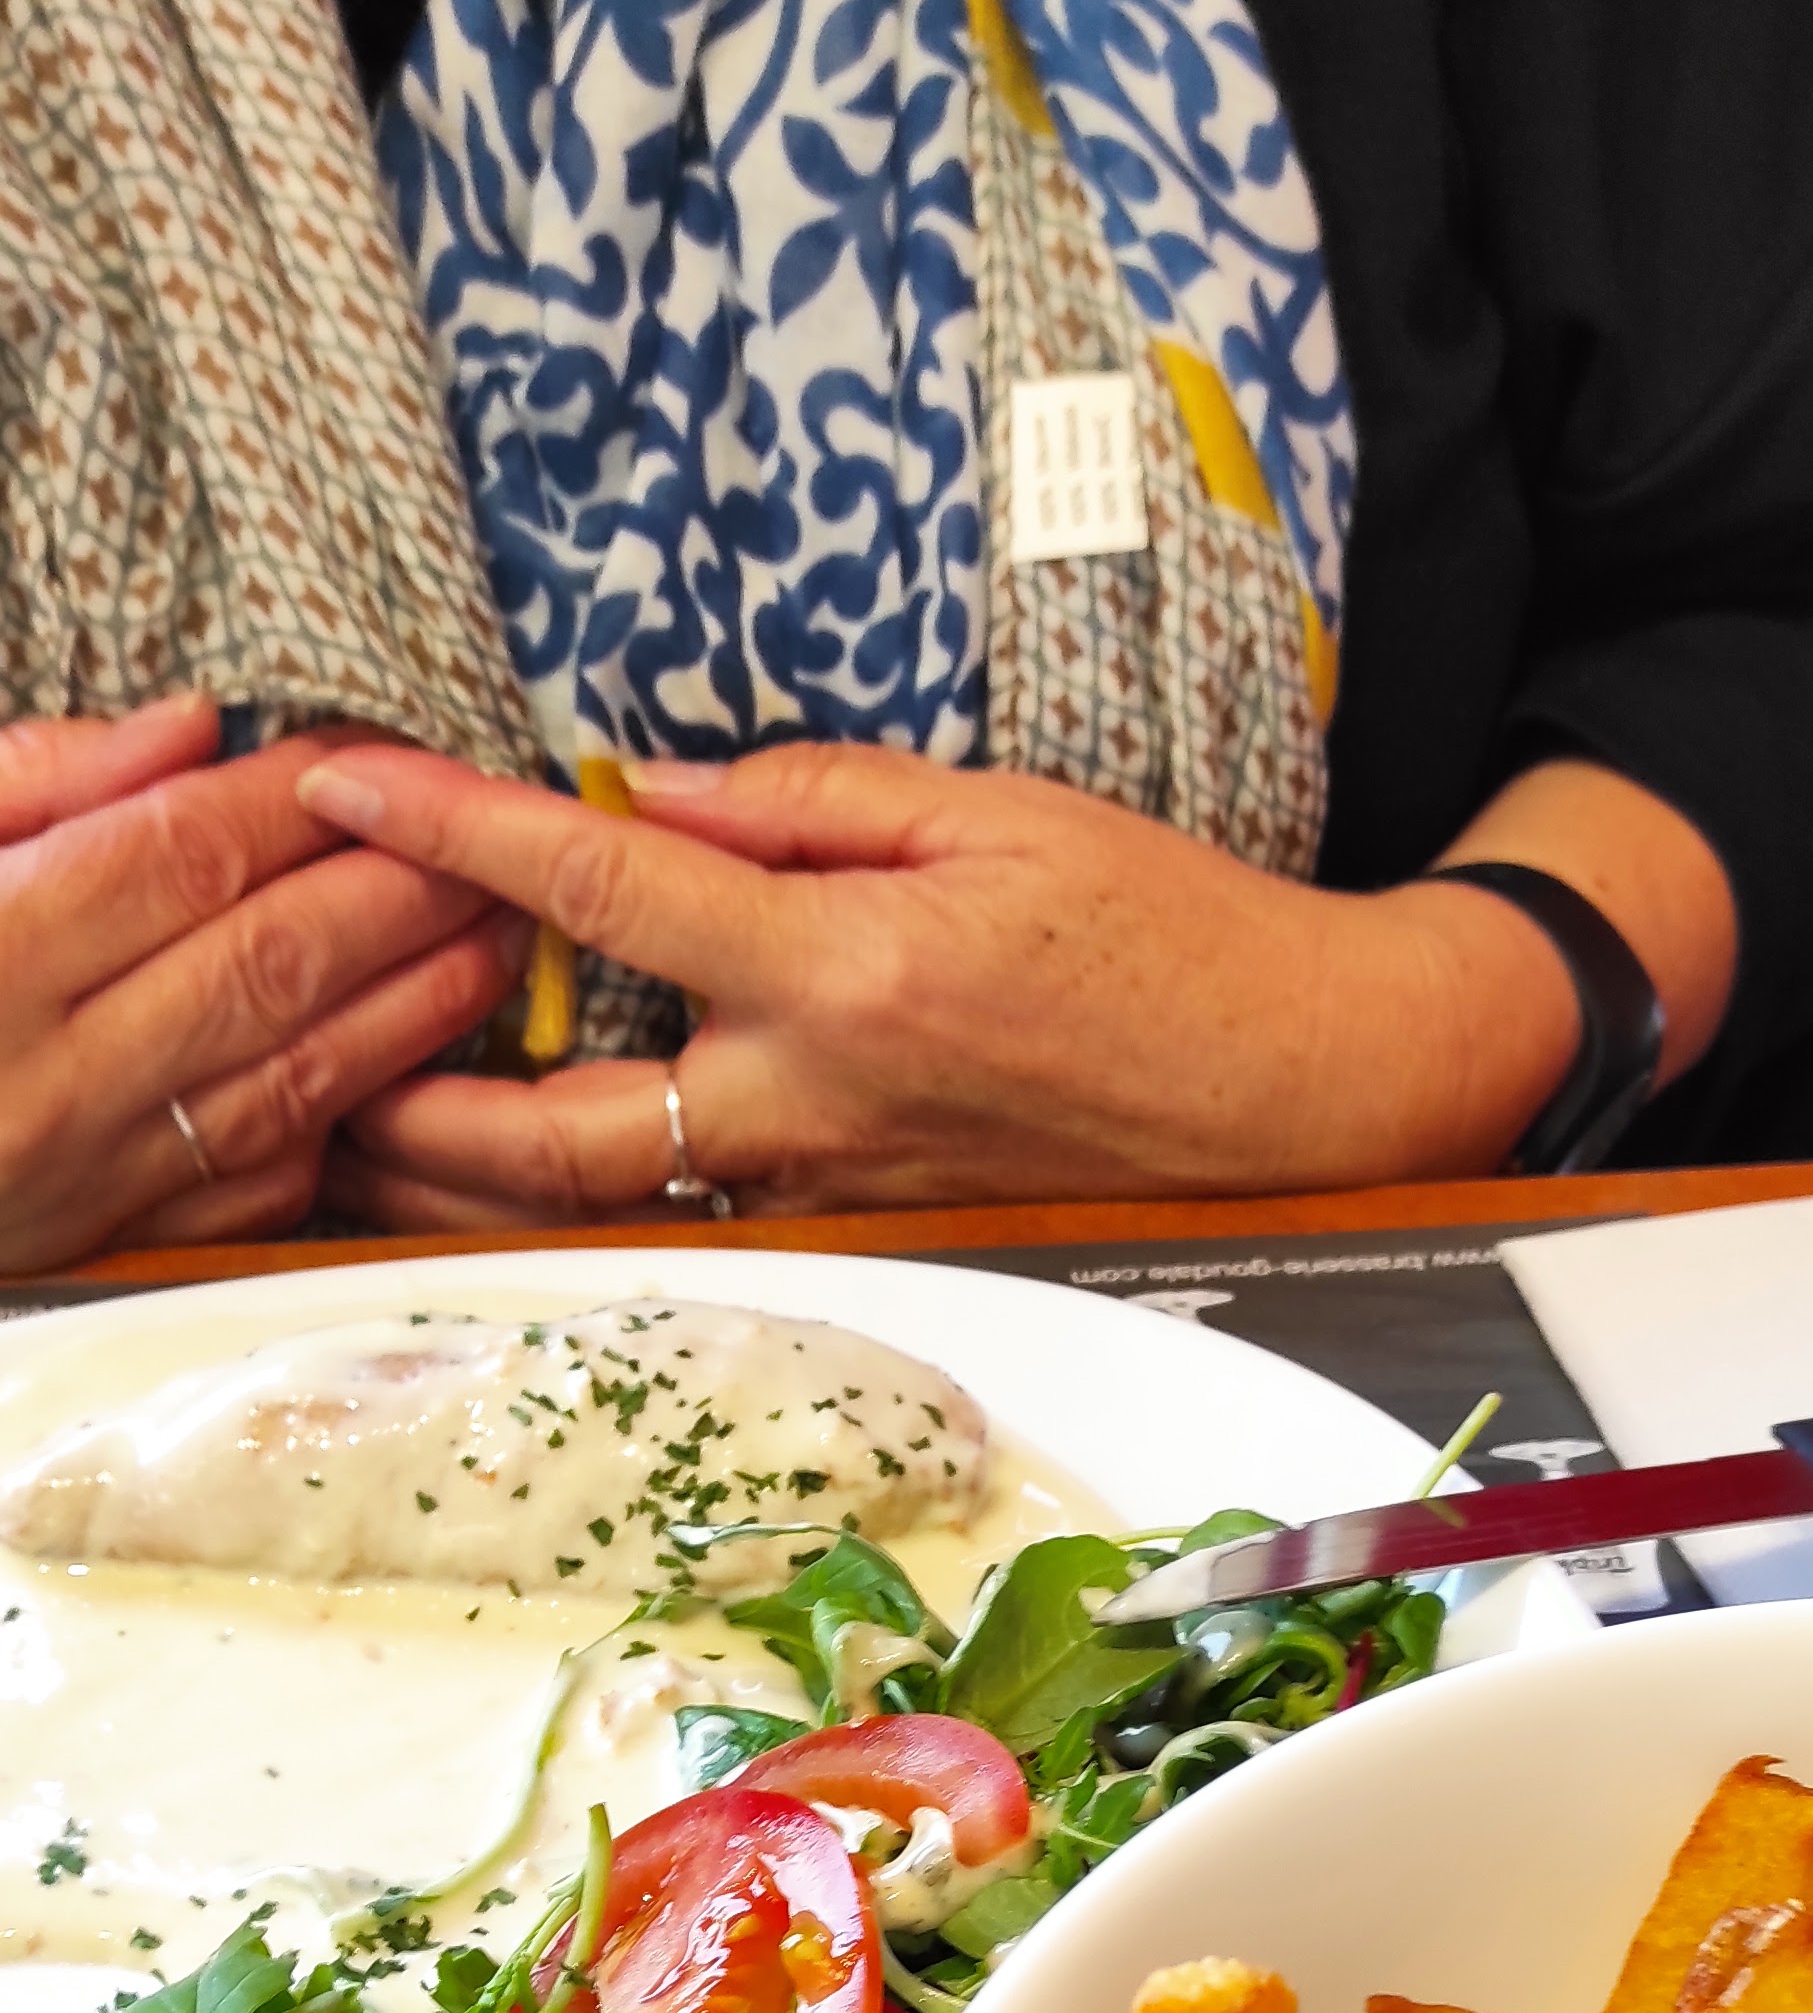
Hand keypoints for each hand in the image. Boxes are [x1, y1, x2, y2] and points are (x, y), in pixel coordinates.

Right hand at [0, 697, 531, 1272]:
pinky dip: (347, 1121)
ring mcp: (86, 1178)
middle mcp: (44, 1076)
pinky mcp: (111, 1251)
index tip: (378, 749)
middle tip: (497, 835)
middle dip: (401, 892)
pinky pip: (259, 1186)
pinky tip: (420, 1065)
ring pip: (292, 1079)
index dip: (292, 795)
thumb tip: (189, 729)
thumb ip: (28, 780)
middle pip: (266, 962)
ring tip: (504, 935)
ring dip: (417, 1004)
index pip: (176, 852)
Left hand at [305, 734, 1735, 1225]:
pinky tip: (532, 1127)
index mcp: (846, 968)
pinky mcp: (861, 1229)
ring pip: (601, 1200)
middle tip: (309, 1043)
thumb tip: (643, 787)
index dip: (452, 831)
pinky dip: (589, 1178)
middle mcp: (817, 1102)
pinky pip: (688, 1211)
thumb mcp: (996, 811)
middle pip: (547, 1132)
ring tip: (374, 1099)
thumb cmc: (1171, 935)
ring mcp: (832, 1188)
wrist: (1303, 1087)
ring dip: (471, 1163)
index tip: (342, 783)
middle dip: (400, 1100)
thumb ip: (804, 799)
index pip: (600, 883)